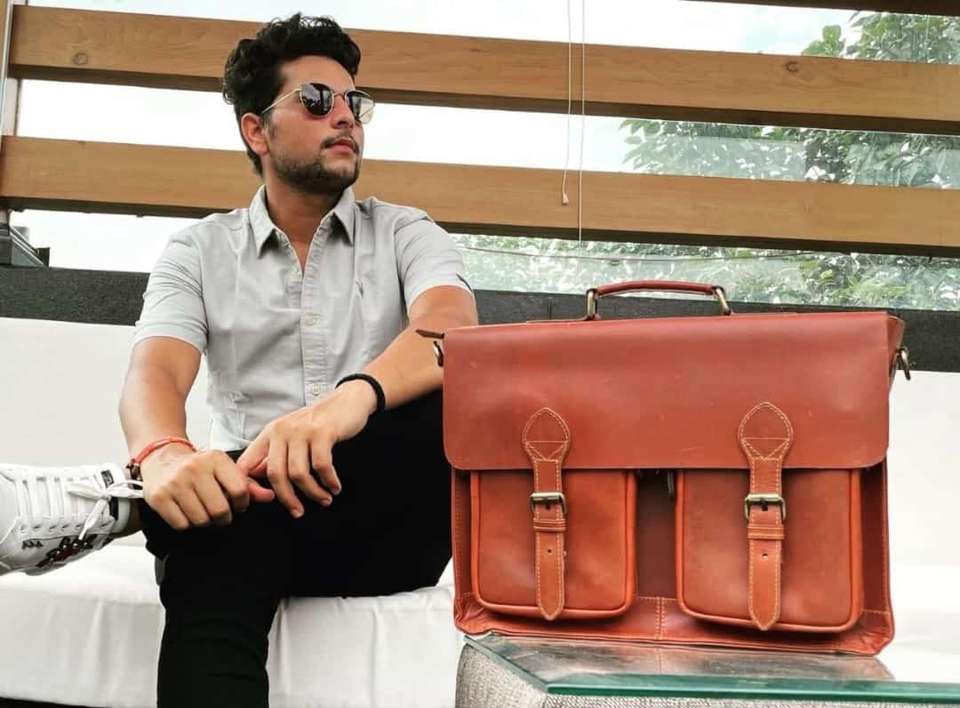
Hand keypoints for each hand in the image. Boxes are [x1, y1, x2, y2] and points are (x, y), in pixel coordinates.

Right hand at [140, 444, 274, 529]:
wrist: (160, 459)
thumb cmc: (198, 467)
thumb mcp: (224, 469)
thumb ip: (248, 484)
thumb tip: (270, 497)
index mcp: (216, 458)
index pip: (240, 490)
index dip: (242, 504)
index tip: (237, 504)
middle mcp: (195, 468)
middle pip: (220, 510)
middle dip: (223, 517)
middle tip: (219, 512)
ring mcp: (175, 482)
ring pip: (201, 520)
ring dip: (205, 521)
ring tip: (202, 509)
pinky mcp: (159, 497)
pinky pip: (182, 525)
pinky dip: (187, 524)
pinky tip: (186, 511)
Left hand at [236, 380, 376, 517]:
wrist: (348, 400)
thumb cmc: (320, 423)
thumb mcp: (291, 435)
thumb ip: (274, 454)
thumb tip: (257, 477)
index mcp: (270, 434)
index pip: (247, 465)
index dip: (251, 488)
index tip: (267, 500)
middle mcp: (282, 431)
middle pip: (275, 474)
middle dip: (287, 498)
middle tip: (298, 511)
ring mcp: (302, 431)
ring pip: (298, 473)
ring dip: (313, 492)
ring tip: (324, 498)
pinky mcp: (322, 432)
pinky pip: (321, 466)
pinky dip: (329, 481)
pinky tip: (334, 486)